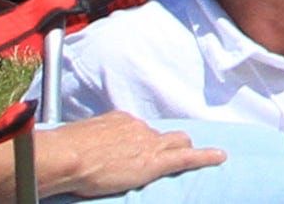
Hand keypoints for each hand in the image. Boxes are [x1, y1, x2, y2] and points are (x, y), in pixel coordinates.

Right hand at [40, 116, 224, 195]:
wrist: (67, 156)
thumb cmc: (63, 151)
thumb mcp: (79, 140)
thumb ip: (92, 141)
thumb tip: (87, 149)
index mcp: (119, 120)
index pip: (138, 129)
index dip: (142, 141)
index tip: (139, 149)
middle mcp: (137, 127)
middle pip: (162, 135)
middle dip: (167, 144)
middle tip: (168, 155)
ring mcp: (147, 143)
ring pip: (177, 143)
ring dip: (183, 151)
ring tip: (197, 157)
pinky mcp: (154, 162)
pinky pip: (187, 158)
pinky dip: (205, 158)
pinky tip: (219, 158)